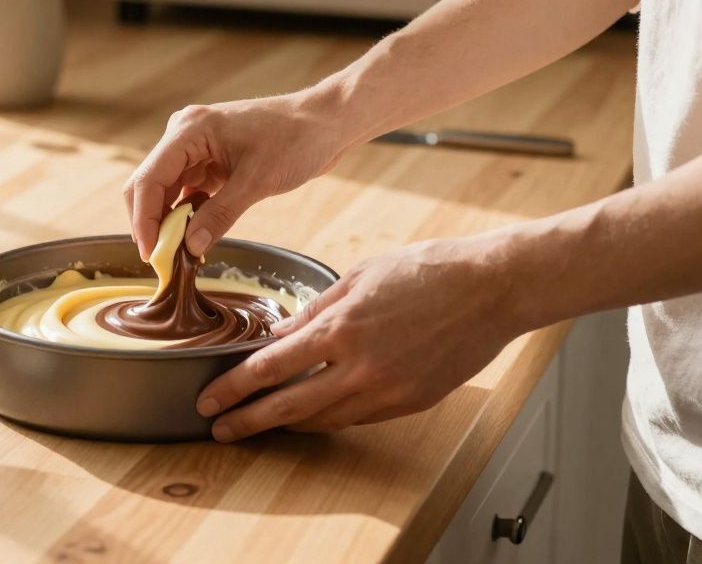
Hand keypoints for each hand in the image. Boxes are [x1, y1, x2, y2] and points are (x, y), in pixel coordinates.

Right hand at [124, 92, 341, 259]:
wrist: (325, 122)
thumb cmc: (296, 140)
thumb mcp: (257, 182)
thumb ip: (220, 214)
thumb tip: (189, 248)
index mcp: (189, 130)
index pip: (148, 179)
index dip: (144, 220)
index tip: (150, 255)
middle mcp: (184, 134)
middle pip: (148, 184)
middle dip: (151, 223)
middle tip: (161, 260)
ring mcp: (195, 147)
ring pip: (164, 190)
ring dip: (168, 221)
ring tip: (177, 254)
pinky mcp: (209, 159)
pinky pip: (186, 190)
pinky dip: (186, 214)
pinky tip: (194, 235)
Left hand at [196, 235, 527, 440]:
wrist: (492, 289)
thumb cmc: (427, 270)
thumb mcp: (359, 276)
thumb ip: (315, 310)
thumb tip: (278, 335)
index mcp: (340, 328)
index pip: (269, 368)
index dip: (232, 388)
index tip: (209, 399)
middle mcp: (359, 367)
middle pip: (287, 406)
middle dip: (247, 421)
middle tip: (218, 429)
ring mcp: (387, 390)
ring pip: (322, 420)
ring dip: (285, 426)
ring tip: (258, 425)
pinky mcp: (410, 402)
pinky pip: (356, 417)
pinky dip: (326, 418)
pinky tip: (309, 416)